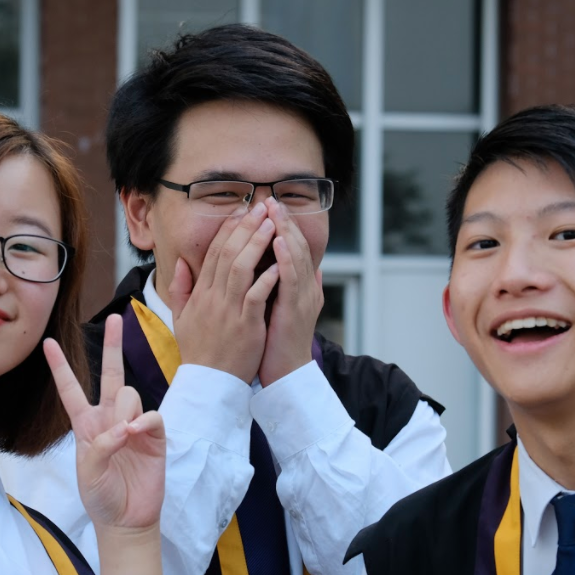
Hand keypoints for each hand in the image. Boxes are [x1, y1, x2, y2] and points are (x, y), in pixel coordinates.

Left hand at [44, 314, 165, 529]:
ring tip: (124, 437)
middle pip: (111, 375)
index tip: (48, 343)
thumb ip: (99, 446)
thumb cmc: (101, 496)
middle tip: (116, 318)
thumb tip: (123, 428)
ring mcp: (133, 425)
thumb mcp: (87, 473)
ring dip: (124, 409)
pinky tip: (137, 434)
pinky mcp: (154, 436)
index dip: (60, 368)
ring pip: (130, 394)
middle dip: (113, 346)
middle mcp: (110, 419)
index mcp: (86, 425)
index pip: (71, 390)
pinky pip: (151, 414)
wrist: (126, 520)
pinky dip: (144, 421)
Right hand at [169, 200, 280, 383]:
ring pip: (241, 269)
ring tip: (271, 225)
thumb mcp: (181, 318)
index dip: (228, 230)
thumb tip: (181, 263)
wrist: (208, 383)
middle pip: (227, 254)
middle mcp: (213, 298)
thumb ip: (180, 289)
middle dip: (245, 228)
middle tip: (261, 208)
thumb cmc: (199, 351)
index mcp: (200, 294)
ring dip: (257, 244)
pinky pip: (256, 296)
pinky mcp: (245, 326)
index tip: (241, 212)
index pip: (213, 254)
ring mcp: (229, 311)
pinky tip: (278, 263)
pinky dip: (266, 278)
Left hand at [258, 199, 322, 385]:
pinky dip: (285, 257)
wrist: (284, 375)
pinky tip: (276, 240)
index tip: (268, 208)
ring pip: (296, 256)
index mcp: (301, 287)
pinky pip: (291, 278)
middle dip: (283, 222)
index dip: (282, 227)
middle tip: (270, 199)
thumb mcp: (278, 309)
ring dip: (285, 231)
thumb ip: (283, 287)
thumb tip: (291, 269)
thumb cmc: (276, 344)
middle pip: (296, 246)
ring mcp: (303, 298)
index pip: (293, 249)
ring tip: (274, 211)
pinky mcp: (295, 309)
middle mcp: (306, 288)